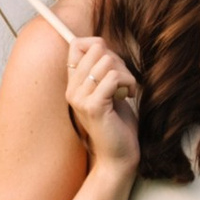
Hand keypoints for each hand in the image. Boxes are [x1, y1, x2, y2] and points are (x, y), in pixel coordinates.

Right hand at [63, 35, 140, 176]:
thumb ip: (102, 69)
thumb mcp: (107, 90)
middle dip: (118, 60)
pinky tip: (127, 96)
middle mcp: (72, 90)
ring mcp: (80, 98)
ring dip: (126, 74)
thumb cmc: (117, 123)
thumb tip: (102, 44)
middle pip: (96, 49)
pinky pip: (113, 77)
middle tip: (123, 81)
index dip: (99, 46)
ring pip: (108, 61)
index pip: (77, 44)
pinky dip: (127, 83)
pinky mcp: (93, 107)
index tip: (112, 65)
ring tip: (125, 90)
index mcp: (73, 84)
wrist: (119, 155)